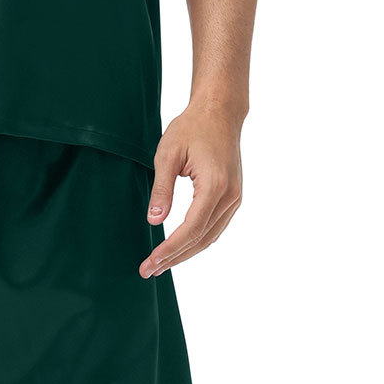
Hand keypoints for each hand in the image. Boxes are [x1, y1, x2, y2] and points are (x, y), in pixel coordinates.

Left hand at [138, 104, 242, 276]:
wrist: (220, 112)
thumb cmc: (191, 127)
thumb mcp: (167, 154)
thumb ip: (161, 189)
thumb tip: (154, 221)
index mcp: (215, 186)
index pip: (191, 229)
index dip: (170, 249)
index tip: (151, 261)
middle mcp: (230, 197)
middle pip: (202, 239)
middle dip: (175, 258)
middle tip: (149, 270)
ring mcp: (235, 198)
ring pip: (210, 236)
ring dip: (186, 252)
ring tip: (161, 263)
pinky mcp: (234, 197)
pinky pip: (215, 226)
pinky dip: (197, 240)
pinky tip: (180, 246)